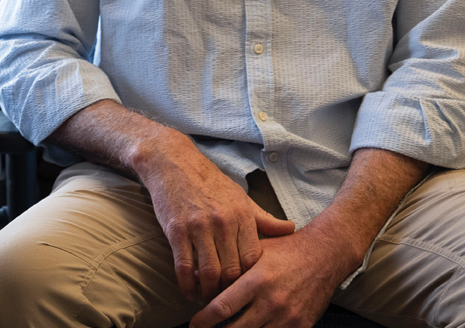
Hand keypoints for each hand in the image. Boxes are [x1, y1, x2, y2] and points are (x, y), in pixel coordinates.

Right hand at [135, 138, 294, 301]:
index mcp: (241, 215)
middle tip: (227, 301)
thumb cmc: (209, 181)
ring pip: (209, 272)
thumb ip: (264, 218)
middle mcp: (222, 222)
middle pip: (232, 270)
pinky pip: (184, 266)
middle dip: (230, 291)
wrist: (173, 162)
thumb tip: (291, 229)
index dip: (250, 279)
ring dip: (209, 293)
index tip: (245, 289)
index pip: (253, 259)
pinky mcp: (176, 230)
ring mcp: (198, 227)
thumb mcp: (240, 197)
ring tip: (208, 300)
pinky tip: (188, 292)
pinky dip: (187, 285)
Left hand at [188, 225, 352, 327]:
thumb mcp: (254, 252)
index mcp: (256, 280)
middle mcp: (271, 302)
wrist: (324, 256)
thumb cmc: (285, 251)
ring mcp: (287, 318)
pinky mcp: (301, 327)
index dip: (204, 321)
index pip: (222, 307)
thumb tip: (195, 275)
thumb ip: (228, 266)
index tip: (194, 325)